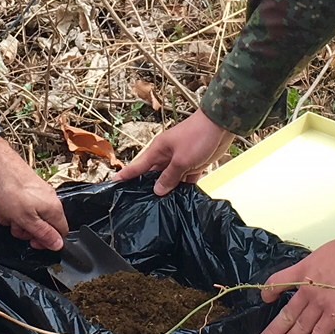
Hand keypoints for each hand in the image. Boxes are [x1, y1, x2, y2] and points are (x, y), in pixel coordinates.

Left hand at [0, 137, 68, 249]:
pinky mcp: (24, 189)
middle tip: (14, 224)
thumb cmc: (11, 189)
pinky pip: (15, 206)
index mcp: (54, 208)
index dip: (46, 241)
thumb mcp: (26, 219)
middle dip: (23, 229)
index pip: (60, 232)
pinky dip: (4, 206)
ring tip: (2, 210)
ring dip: (10, 218)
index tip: (32, 242)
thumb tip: (58, 245)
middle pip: (40, 226)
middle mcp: (48, 200)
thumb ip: (43, 233)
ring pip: (24, 217)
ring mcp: (35, 194)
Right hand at [113, 108, 232, 195]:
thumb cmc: (197, 137)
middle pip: (153, 175)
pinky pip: (185, 180)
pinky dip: (183, 189)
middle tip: (138, 206)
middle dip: (147, 188)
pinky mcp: (194, 165)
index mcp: (158, 150)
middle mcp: (166, 156)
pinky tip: (181, 201)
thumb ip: (169, 176)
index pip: (137, 166)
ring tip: (159, 208)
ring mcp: (180, 161)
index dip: (125, 175)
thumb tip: (157, 191)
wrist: (221, 125)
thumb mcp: (181, 160)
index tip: (113, 184)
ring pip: (169, 179)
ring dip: (167, 191)